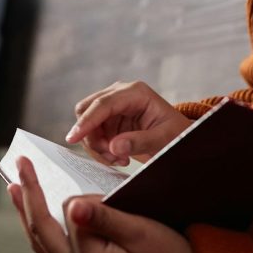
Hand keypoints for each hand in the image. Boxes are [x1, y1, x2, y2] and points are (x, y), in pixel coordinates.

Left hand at [8, 157, 197, 252]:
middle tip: (19, 164)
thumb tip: (72, 205)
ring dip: (27, 214)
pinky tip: (39, 222)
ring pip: (41, 244)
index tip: (99, 187)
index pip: (69, 214)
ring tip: (15, 188)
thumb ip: (105, 218)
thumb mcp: (142, 233)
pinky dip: (41, 234)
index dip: (83, 196)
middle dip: (28, 196)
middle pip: (40, 229)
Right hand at [67, 81, 191, 165]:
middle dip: (92, 136)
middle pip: (87, 109)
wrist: (179, 138)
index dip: (86, 121)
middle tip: (110, 156)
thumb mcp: (164, 140)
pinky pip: (92, 134)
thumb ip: (140, 142)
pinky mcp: (109, 119)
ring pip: (87, 123)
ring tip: (119, 160)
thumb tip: (114, 146)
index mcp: (136, 92)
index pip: (103, 104)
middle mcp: (121, 94)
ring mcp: (113, 106)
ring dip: (96, 146)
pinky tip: (117, 157)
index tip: (73, 138)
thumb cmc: (176, 135)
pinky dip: (99, 149)